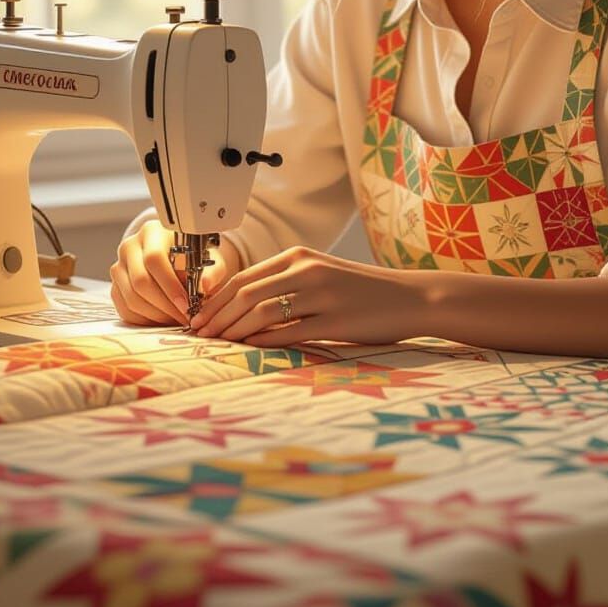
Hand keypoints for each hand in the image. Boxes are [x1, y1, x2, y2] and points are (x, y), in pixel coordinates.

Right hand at [110, 220, 234, 325]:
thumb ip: (211, 271)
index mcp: (152, 232)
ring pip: (131, 298)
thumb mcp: (209, 258)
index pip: (154, 259)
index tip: (186, 304)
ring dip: (156, 315)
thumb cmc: (195, 256)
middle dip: (164, 305)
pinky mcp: (116, 286)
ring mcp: (119, 267)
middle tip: (184, 318)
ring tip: (177, 320)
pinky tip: (164, 321)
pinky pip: (125, 309)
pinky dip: (145, 320)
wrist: (179, 256)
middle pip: (140, 281)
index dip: (170, 285)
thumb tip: (204, 285)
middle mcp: (130, 246)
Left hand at [189, 246, 425, 345]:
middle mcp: (307, 270)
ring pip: (261, 311)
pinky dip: (263, 341)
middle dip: (216, 316)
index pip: (244, 277)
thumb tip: (243, 309)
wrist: (410, 298)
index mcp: (300, 257)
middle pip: (246, 292)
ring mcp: (321, 294)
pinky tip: (248, 349)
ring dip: (232, 330)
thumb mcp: (321, 276)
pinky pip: (289, 331)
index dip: (215, 299)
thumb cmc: (363, 292)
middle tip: (197, 336)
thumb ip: (286, 284)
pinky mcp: (335, 319)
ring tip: (216, 345)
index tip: (197, 318)